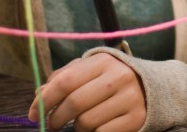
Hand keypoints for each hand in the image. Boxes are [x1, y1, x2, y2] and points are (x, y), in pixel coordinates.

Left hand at [29, 52, 145, 131]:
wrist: (153, 87)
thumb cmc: (112, 79)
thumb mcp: (91, 70)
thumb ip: (64, 77)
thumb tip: (38, 95)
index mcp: (104, 61)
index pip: (65, 81)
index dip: (44, 100)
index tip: (32, 114)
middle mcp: (119, 77)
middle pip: (74, 103)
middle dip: (55, 118)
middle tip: (51, 124)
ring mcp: (130, 98)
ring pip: (86, 122)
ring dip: (76, 127)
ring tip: (81, 122)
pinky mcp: (136, 118)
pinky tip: (97, 126)